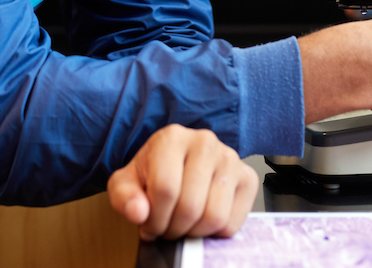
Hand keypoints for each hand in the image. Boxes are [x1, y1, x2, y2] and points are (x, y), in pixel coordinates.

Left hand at [107, 124, 257, 240]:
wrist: (176, 165)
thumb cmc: (151, 175)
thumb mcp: (126, 184)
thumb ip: (124, 198)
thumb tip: (138, 212)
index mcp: (172, 138)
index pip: (165, 190)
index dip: (154, 219)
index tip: (149, 225)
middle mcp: (205, 142)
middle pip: (190, 206)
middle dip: (173, 229)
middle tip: (166, 228)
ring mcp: (230, 158)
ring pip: (214, 217)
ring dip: (194, 233)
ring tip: (182, 225)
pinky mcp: (247, 177)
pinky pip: (233, 222)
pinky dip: (215, 233)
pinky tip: (201, 221)